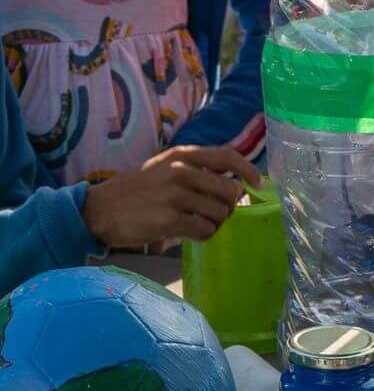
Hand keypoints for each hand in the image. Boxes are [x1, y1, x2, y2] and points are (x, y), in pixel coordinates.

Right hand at [83, 145, 258, 249]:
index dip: (248, 171)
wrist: (99, 210)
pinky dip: (204, 235)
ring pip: (219, 213)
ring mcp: (175, 195)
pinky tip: (191, 234)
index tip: (258, 185)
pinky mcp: (169, 219)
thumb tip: (234, 183)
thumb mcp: (164, 167)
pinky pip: (205, 230)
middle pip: (229, 190)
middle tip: (217, 214)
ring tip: (198, 224)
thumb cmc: (136, 190)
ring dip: (215, 223)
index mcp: (181, 155)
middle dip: (229, 206)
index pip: (227, 156)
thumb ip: (194, 169)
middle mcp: (181, 171)